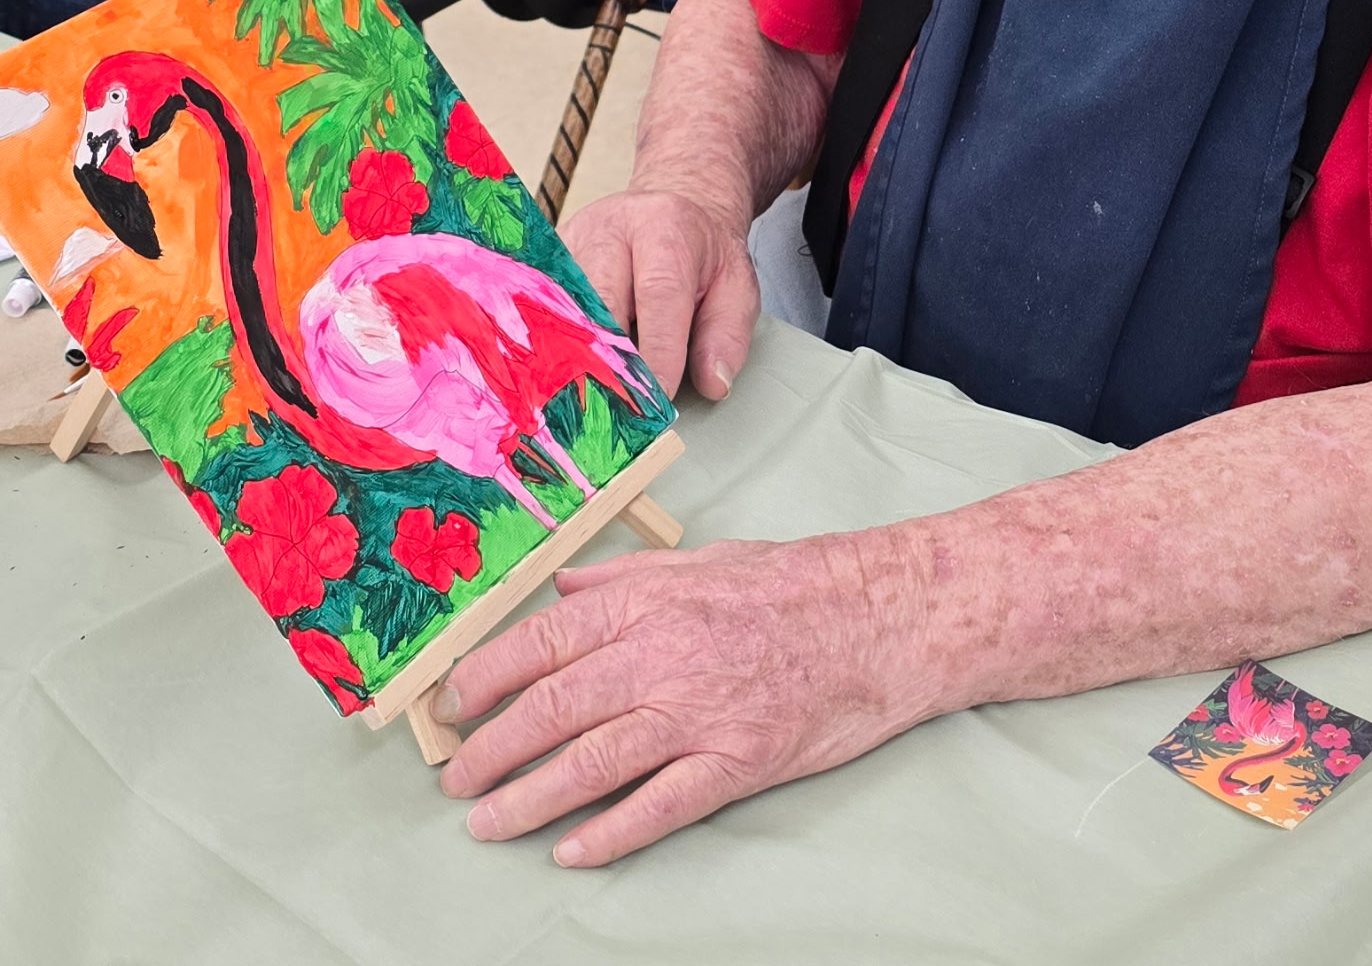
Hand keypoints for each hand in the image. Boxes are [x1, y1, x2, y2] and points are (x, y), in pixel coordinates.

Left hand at [435, 530, 942, 864]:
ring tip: (488, 821)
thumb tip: (561, 589)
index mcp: (649, 601)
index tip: (451, 704)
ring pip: (593, 762)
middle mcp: (664, 655)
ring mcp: (701, 712)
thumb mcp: (703, 558)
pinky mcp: (738, 760)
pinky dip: (610, 832)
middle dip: (493, 747)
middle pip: (554, 707)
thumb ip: (626, 574)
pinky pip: (660, 805)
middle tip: (455, 776)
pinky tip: (572, 850)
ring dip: (530, 797)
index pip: (543, 641)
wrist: (882, 616)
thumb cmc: (794, 583)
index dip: (485, 677)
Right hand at [560, 190, 758, 400]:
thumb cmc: (703, 254)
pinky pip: (542, 309)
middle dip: (609, 364)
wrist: (673, 208)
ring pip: (562, 309)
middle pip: (599, 302)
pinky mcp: (548, 260)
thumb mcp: (736, 286)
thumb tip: (713, 384)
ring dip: (574, 360)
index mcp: (666, 227)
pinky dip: (554, 347)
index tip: (659, 401)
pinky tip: (564, 379)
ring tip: (587, 405)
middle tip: (620, 415)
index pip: (658, 294)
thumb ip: (728, 335)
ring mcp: (572, 240)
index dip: (657, 352)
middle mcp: (611, 227)